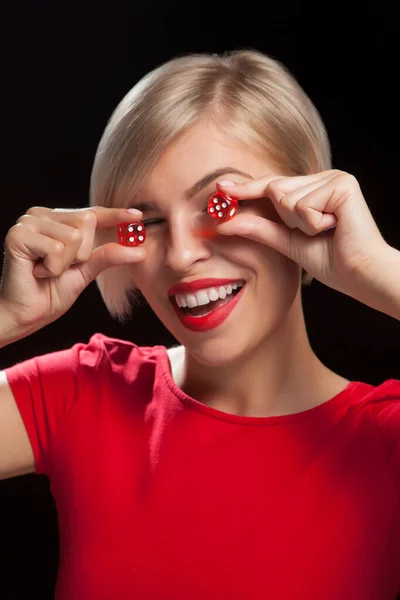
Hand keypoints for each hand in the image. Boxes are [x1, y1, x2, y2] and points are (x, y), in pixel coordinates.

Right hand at [0, 206, 144, 331]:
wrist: (25, 315)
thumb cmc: (50, 293)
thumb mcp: (85, 272)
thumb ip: (107, 257)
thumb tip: (140, 250)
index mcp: (56, 221)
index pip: (91, 213)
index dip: (115, 215)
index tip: (138, 215)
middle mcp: (41, 215)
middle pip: (86, 220)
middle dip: (81, 253)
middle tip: (59, 268)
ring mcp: (28, 222)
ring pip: (73, 236)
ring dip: (66, 263)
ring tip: (46, 271)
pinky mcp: (18, 235)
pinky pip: (56, 248)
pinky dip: (53, 267)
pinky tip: (37, 272)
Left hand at [216, 170, 389, 296]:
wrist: (360, 275)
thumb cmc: (332, 261)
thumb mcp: (287, 242)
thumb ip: (258, 228)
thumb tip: (224, 223)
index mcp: (314, 189)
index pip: (272, 186)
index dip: (246, 188)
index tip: (220, 186)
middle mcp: (324, 178)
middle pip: (275, 189)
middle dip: (286, 220)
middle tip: (316, 233)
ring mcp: (334, 178)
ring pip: (285, 197)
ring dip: (300, 224)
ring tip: (326, 231)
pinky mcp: (342, 184)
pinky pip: (302, 204)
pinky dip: (312, 224)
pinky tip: (334, 227)